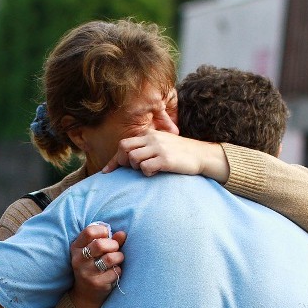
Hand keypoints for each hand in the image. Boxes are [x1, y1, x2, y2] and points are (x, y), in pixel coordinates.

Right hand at [68, 224, 126, 307]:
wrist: (86, 294)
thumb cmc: (93, 266)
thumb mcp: (96, 251)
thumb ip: (110, 240)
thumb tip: (123, 233)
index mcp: (76, 247)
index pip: (89, 231)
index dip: (103, 231)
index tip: (107, 236)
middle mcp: (78, 259)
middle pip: (100, 244)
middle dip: (113, 245)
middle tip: (115, 249)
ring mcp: (86, 272)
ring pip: (110, 258)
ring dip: (118, 257)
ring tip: (117, 260)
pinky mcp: (96, 283)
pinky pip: (115, 272)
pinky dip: (118, 271)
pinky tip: (113, 273)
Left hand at [101, 130, 229, 182]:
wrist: (201, 155)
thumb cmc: (178, 153)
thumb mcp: (160, 144)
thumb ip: (145, 147)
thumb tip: (127, 159)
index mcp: (149, 134)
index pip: (124, 144)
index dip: (114, 160)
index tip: (106, 172)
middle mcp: (152, 138)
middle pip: (124, 148)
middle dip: (122, 161)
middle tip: (130, 169)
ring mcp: (159, 148)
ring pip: (133, 158)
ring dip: (136, 167)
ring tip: (147, 169)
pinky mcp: (166, 160)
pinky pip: (146, 168)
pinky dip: (147, 173)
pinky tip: (155, 172)